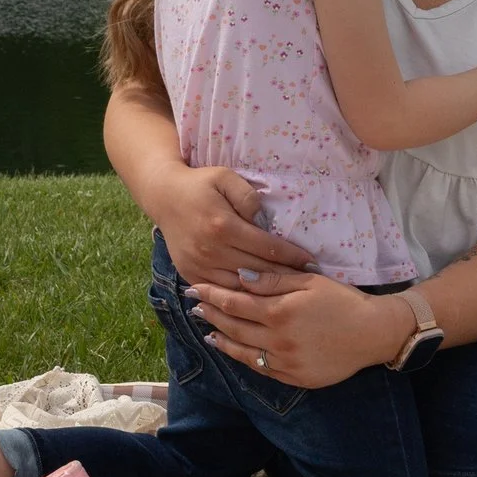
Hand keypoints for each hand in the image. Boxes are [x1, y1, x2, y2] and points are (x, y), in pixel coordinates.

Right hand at [141, 162, 310, 287]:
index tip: (312, 263)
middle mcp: (211, 250)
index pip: (267, 247)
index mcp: (223, 225)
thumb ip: (248, 197)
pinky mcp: (191, 274)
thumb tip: (263, 219)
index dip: (292, 257)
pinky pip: (220, 292)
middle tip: (308, 283)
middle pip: (257, 271)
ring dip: (265, 293)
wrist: (164, 196)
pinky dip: (240, 298)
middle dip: (285, 278)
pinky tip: (259, 299)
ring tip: (289, 294)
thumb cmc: (200, 184)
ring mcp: (199, 265)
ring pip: (239, 288)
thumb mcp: (225, 177)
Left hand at [186, 270, 407, 388]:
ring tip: (206, 330)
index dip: (213, 295)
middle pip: (234, 326)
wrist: (372, 334)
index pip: (236, 302)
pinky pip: (259, 368)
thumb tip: (241, 276)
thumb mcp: (310, 281)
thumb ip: (274, 280)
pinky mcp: (292, 378)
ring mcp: (283, 362)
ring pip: (242, 351)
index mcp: (280, 312)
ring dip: (221, 339)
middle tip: (194, 306)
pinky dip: (241, 358)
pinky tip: (233, 350)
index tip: (196, 288)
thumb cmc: (342, 301)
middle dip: (212, 314)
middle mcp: (276, 340)